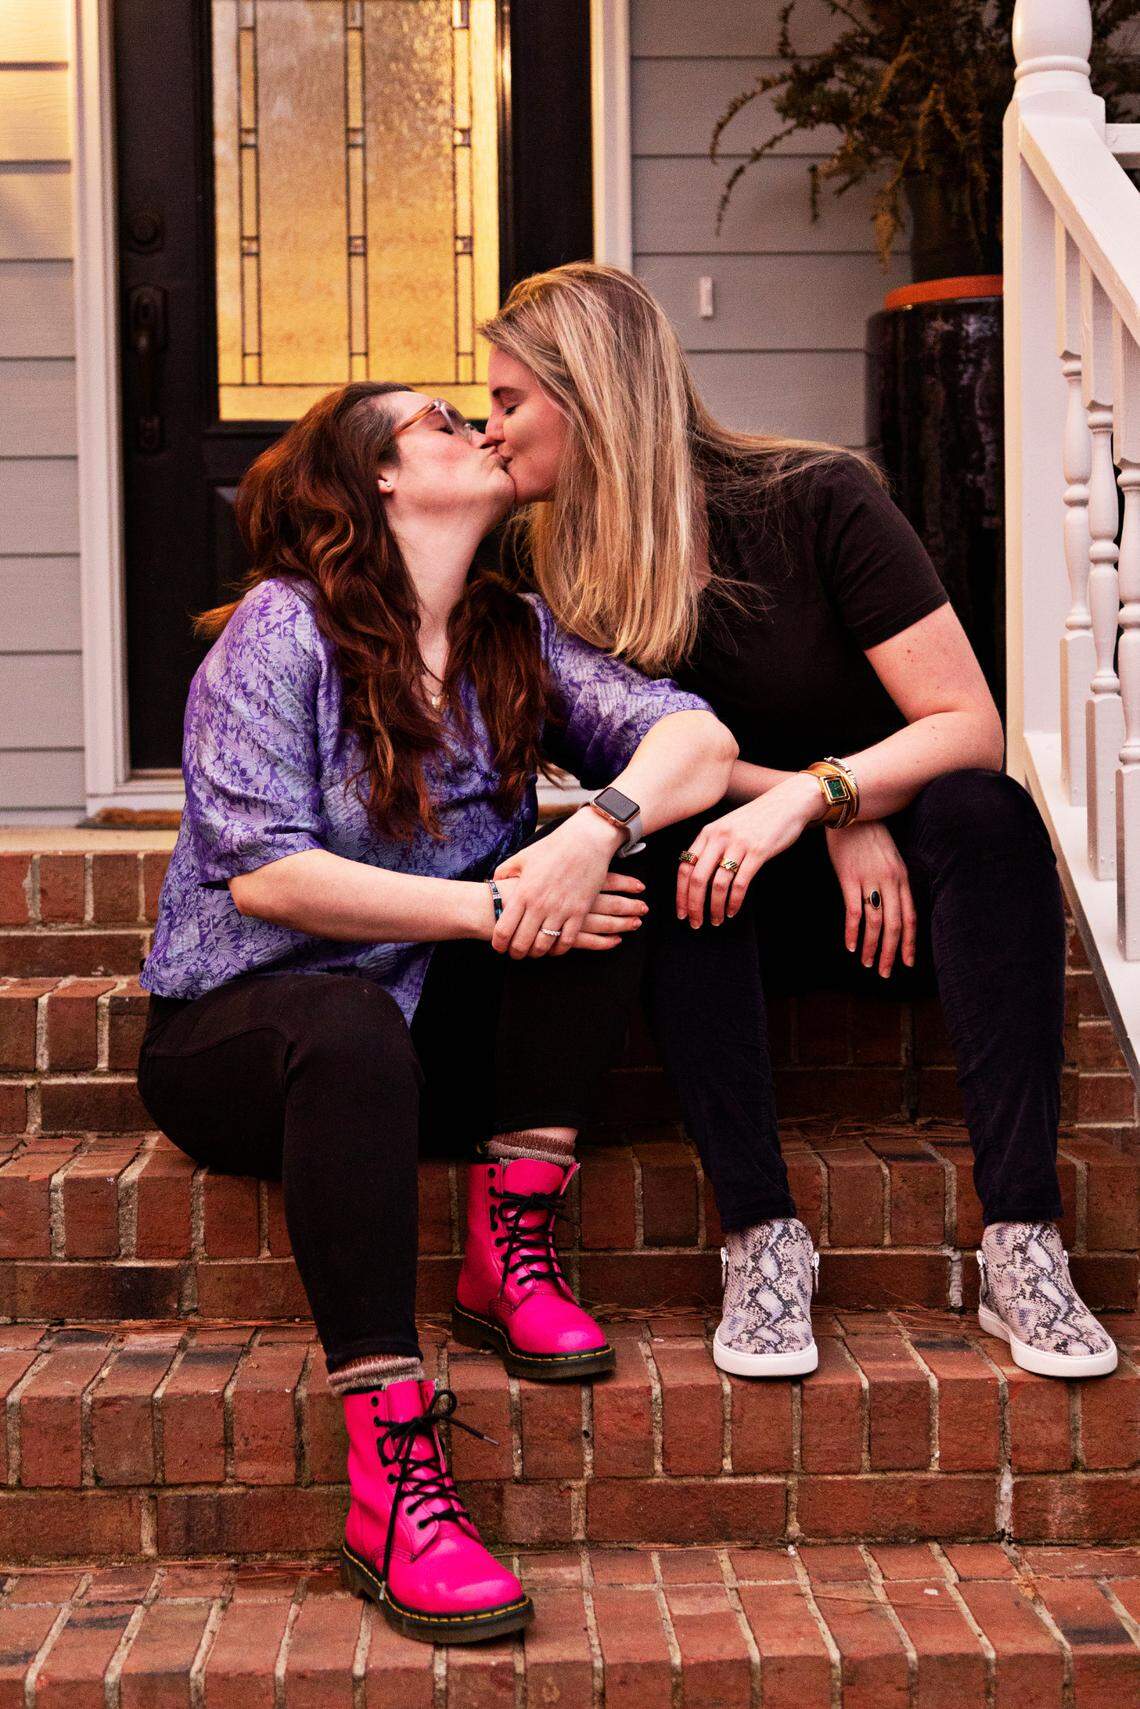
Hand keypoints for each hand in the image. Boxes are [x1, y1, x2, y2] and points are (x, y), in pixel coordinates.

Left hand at [491, 811, 646, 956]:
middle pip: (522, 942)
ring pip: (543, 946)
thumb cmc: (553, 846)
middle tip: (516, 953)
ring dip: (537, 953)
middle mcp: (540, 905)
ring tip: (534, 951)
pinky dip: (559, 949)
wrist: (586, 840)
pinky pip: (567, 941)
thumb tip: (494, 883)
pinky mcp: (579, 912)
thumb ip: (505, 871)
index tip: (499, 946)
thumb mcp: (523, 856)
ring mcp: (560, 910)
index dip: (499, 943)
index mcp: (523, 892)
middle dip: (516, 952)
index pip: (504, 929)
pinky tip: (555, 948)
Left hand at [676, 773, 822, 926]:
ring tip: (716, 920)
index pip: (685, 867)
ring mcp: (738, 844)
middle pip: (697, 878)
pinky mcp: (758, 852)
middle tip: (695, 923)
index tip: (682, 911)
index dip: (681, 893)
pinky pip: (740, 883)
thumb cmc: (758, 818)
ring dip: (714, 907)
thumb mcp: (728, 827)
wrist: (788, 802)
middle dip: (694, 905)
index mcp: (708, 832)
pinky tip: (732, 910)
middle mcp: (719, 837)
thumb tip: (699, 877)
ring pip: (718, 884)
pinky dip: (734, 901)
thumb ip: (713, 846)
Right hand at [825, 820, 915, 976]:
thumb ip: (892, 878)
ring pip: (875, 923)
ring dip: (872, 947)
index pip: (910, 917)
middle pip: (894, 925)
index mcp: (902, 877)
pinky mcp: (849, 878)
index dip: (908, 942)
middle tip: (885, 973)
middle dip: (891, 953)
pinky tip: (851, 946)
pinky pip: (854, 912)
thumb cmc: (867, 832)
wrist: (849, 808)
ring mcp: (870, 880)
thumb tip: (892, 903)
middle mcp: (890, 881)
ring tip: (867, 964)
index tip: (906, 962)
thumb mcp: (889, 855)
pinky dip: (853, 933)